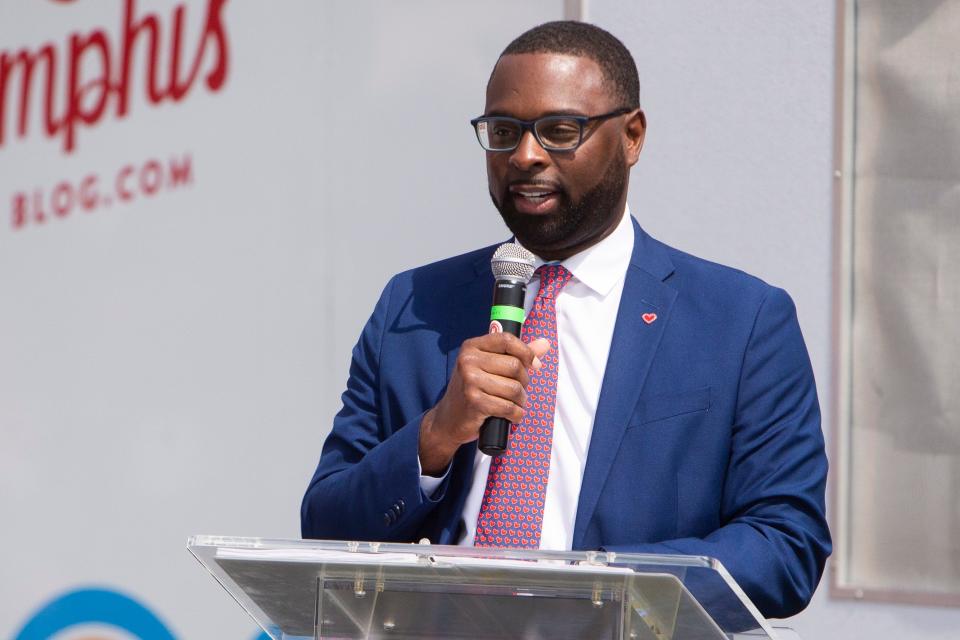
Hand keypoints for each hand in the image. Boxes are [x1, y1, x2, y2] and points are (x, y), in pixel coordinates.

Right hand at [419, 334, 550, 474]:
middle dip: (524, 381)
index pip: (507, 340)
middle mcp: (468, 360)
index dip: (526, 352)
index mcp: (472, 347)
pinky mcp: (475, 402)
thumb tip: (544, 344)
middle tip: (518, 390)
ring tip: (514, 404)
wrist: (449, 419)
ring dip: (521, 400)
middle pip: (514, 366)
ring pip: (514, 388)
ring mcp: (470, 381)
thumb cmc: (473, 390)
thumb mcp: (490, 367)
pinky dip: (516, 414)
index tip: (534, 364)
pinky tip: (512, 416)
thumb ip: (518, 354)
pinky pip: (509, 407)